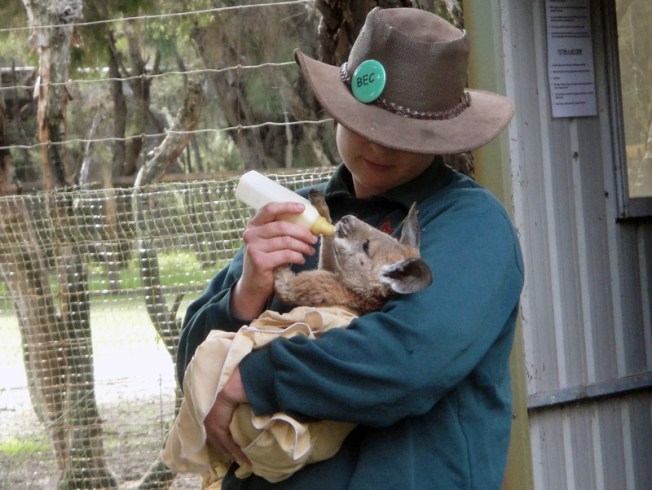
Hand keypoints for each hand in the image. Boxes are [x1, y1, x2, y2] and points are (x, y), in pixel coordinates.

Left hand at [204, 367, 250, 464]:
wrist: (229, 388)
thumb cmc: (228, 389)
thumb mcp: (222, 398)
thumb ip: (224, 405)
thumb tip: (231, 408)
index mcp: (205, 414)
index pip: (211, 432)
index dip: (219, 441)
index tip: (226, 447)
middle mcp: (206, 422)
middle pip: (215, 441)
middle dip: (224, 450)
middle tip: (232, 457)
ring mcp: (211, 427)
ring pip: (222, 445)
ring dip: (231, 453)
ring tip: (239, 460)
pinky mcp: (219, 430)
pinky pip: (229, 444)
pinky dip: (237, 452)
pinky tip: (243, 458)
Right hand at [231, 201, 317, 319]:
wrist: (253, 285)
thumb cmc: (267, 260)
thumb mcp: (270, 242)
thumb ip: (282, 231)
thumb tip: (310, 225)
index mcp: (254, 225)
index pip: (269, 209)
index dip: (287, 206)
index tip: (302, 208)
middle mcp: (251, 234)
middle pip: (282, 226)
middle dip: (302, 232)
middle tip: (314, 239)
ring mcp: (253, 248)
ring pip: (286, 241)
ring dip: (302, 246)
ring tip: (310, 250)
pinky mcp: (259, 261)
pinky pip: (285, 255)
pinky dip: (297, 257)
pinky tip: (301, 260)